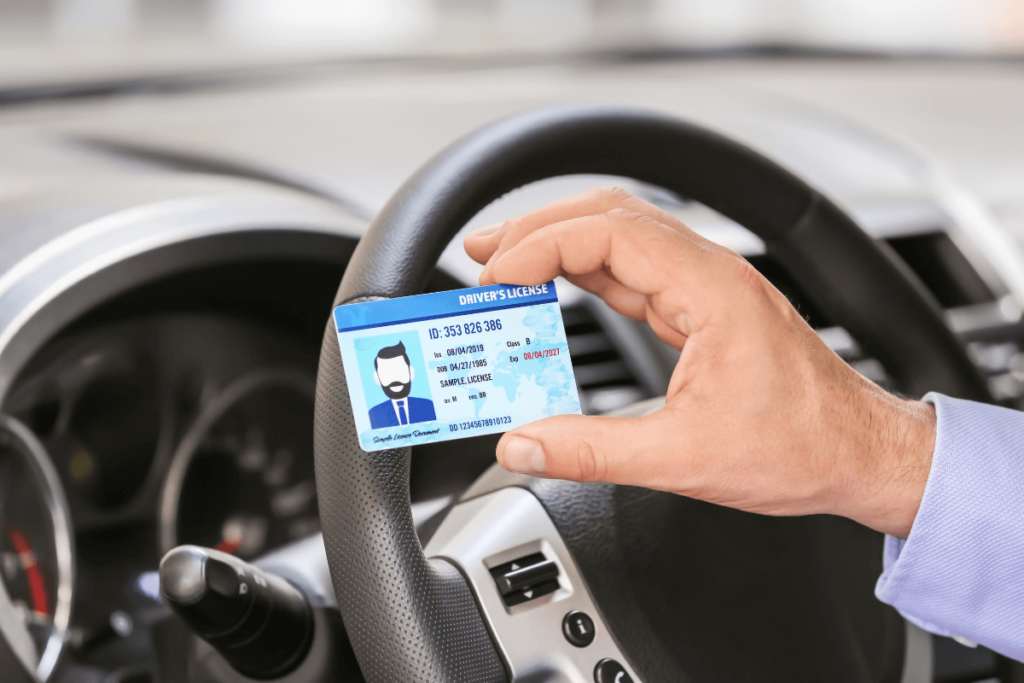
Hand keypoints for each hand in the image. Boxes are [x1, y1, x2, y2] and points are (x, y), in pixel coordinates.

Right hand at [464, 187, 935, 538]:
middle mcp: (709, 273)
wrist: (862, 454)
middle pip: (609, 216)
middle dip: (538, 230)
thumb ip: (592, 451)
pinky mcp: (701, 310)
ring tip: (502, 264)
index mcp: (711, 289)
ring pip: (619, 238)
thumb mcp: (684, 458)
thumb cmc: (803, 447)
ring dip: (558, 245)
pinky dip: (584, 273)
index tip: (496, 279)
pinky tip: (553, 289)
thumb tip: (520, 446)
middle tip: (480, 257)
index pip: (609, 233)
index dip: (542, 247)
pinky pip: (632, 271)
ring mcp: (706, 288)